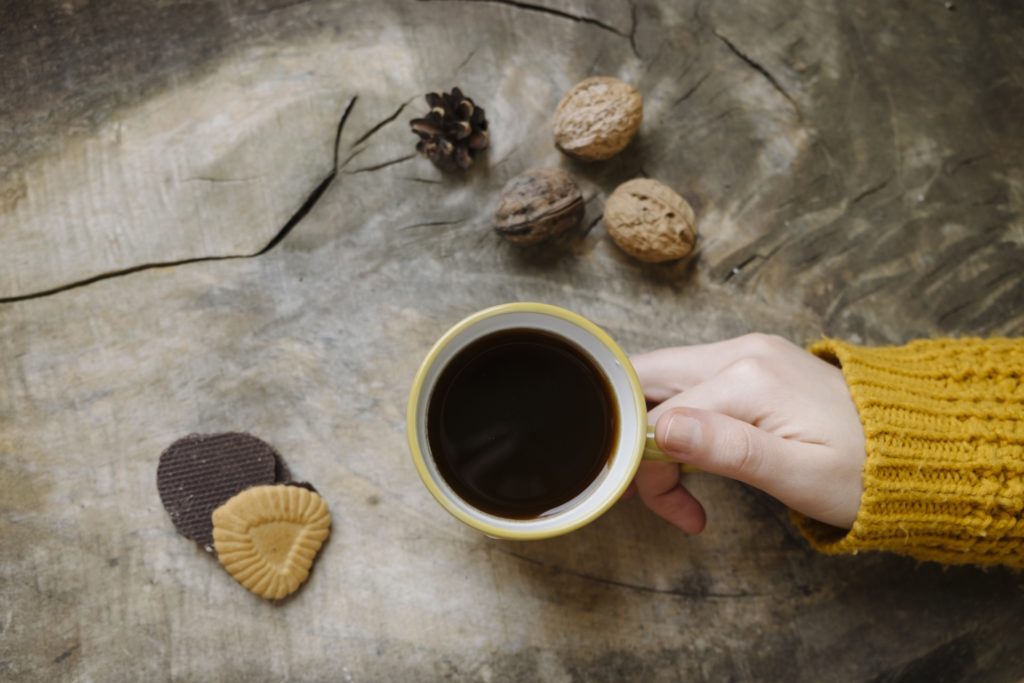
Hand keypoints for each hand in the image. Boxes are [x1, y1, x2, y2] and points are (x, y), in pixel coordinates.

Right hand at [627, 334, 865, 532]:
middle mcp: (739, 351)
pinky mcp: (750, 363)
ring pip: (660, 384)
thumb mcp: (799, 475)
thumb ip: (727, 449)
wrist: (919, 447)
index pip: (656, 415)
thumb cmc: (864, 472)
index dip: (648, 468)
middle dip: (634, 440)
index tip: (679, 513)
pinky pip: (688, 385)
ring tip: (681, 489)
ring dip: (654, 436)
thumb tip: (658, 430)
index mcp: (746, 376)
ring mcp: (744, 352)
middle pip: (643, 381)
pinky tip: (694, 458)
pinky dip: (677, 424)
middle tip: (655, 494)